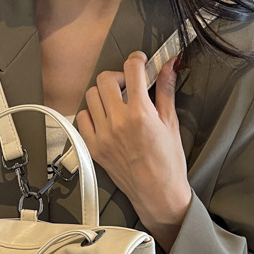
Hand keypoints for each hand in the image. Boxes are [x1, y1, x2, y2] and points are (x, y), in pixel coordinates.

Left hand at [75, 52, 191, 251]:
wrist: (157, 194)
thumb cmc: (168, 163)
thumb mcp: (170, 123)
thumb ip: (165, 91)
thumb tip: (169, 66)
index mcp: (140, 113)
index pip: (131, 70)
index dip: (137, 60)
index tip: (140, 62)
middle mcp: (118, 122)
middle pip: (105, 79)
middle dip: (118, 76)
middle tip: (128, 85)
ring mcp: (103, 136)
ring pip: (91, 96)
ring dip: (103, 93)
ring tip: (116, 103)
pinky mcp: (94, 148)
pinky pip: (82, 119)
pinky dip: (91, 113)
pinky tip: (105, 118)